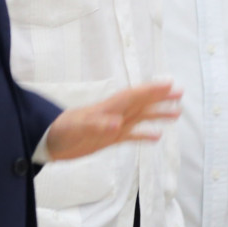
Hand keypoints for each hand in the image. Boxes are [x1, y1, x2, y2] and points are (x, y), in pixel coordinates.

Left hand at [43, 81, 180, 161]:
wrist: (47, 142)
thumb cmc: (60, 131)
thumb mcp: (77, 128)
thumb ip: (97, 125)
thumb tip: (117, 125)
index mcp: (108, 108)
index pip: (134, 96)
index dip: (151, 90)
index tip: (169, 84)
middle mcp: (114, 114)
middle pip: (142, 104)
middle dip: (160, 98)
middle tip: (180, 93)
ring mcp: (112, 126)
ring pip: (140, 118)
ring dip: (157, 114)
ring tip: (177, 113)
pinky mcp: (108, 139)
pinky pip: (131, 135)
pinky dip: (145, 135)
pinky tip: (157, 137)